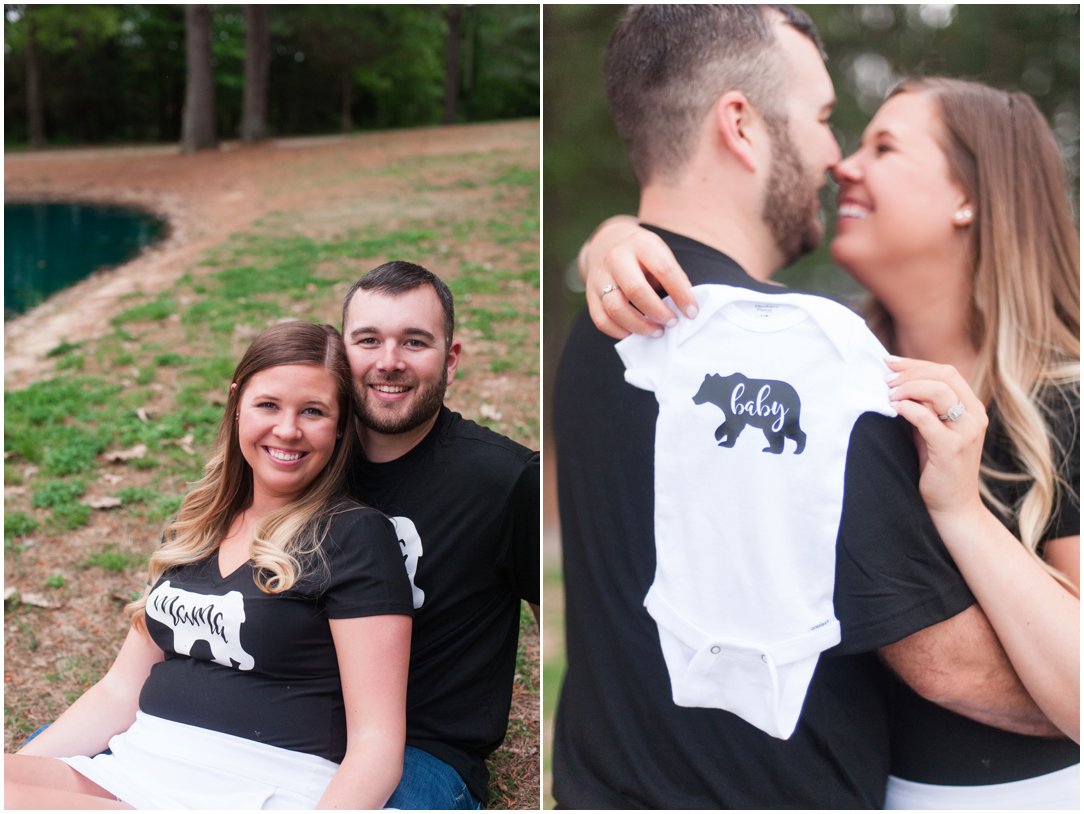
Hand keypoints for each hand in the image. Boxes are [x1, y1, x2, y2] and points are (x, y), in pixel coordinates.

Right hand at [578, 216, 696, 338]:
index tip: (692, 312)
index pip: (663, 270)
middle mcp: (616, 258)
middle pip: (635, 290)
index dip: (680, 294)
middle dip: (657, 312)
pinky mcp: (590, 294)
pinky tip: (634, 333)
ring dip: (639, 325)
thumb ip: (672, 276)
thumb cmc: (642, 254)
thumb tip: (686, 307)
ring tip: (656, 331)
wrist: (607, 243)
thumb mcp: (660, 253)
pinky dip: (619, 332)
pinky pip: (601, 320)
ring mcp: (599, 276)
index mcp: (640, 244)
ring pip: (615, 308)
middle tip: (672, 322)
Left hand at [887, 357, 988, 519]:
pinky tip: (894, 409)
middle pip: (944, 375)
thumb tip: (894, 381)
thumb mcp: (931, 430)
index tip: (890, 363)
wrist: (953, 506)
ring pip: (939, 391)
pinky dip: (908, 408)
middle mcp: (974, 416)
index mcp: (972, 408)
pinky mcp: (952, 448)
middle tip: (885, 381)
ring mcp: (966, 432)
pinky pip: (927, 418)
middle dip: (910, 373)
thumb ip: (922, 406)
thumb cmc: (937, 467)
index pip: (946, 372)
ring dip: (908, 388)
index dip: (916, 364)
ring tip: (888, 396)